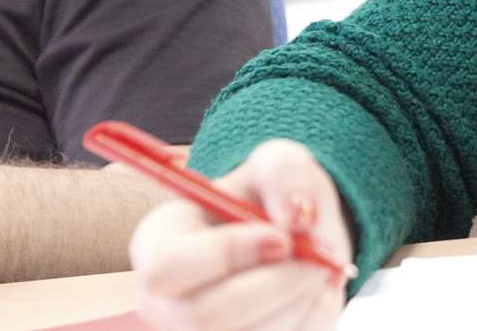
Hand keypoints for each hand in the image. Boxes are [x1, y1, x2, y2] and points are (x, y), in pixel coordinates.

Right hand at [128, 140, 351, 330]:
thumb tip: (297, 220)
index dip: (230, 254)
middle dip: (277, 285)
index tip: (284, 238)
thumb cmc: (272, 198)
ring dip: (300, 302)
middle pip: (205, 316)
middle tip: (318, 261)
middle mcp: (162, 301)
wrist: (295, 240)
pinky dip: (309, 318)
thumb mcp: (281, 162)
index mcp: (158, 242)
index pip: (170, 265)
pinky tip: (310, 294)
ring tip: (316, 270)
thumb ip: (286, 173)